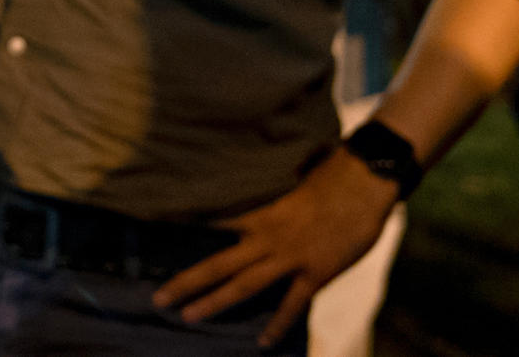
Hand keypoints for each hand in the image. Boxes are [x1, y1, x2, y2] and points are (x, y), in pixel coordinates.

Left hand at [152, 147, 399, 346]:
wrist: (363, 181)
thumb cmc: (329, 177)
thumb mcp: (289, 185)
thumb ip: (270, 200)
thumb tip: (255, 200)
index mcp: (258, 214)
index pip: (212, 226)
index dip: (186, 236)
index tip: (155, 243)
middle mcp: (266, 238)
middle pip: (218, 263)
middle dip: (187, 282)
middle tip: (158, 298)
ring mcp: (289, 257)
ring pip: (244, 285)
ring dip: (215, 302)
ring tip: (189, 317)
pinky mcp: (316, 272)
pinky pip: (292, 304)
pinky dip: (277, 325)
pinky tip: (262, 344)